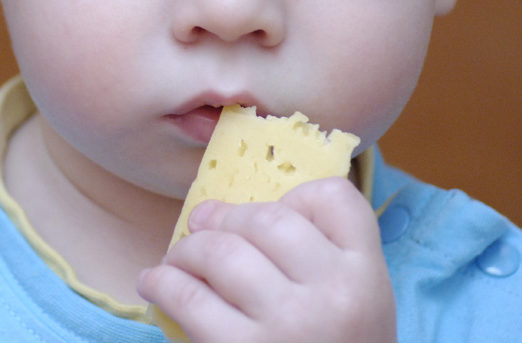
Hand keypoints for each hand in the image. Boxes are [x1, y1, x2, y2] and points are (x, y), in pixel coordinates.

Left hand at [138, 177, 395, 341]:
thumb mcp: (354, 308)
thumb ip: (319, 257)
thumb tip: (218, 210)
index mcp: (366, 277)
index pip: (334, 198)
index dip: (298, 197)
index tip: (268, 217)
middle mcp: (333, 295)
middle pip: (265, 218)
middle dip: (224, 219)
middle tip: (201, 227)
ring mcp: (287, 324)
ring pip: (221, 250)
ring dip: (187, 248)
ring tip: (178, 259)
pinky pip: (187, 295)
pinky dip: (162, 282)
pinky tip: (154, 283)